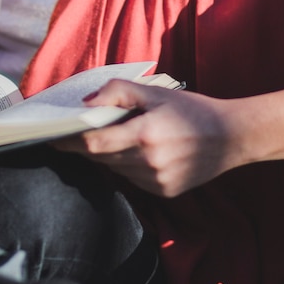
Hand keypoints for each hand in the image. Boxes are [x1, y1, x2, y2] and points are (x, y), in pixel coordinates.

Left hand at [55, 80, 247, 196]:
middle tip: (74, 133)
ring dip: (108, 155)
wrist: (232, 136)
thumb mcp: (155, 92)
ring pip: (115, 170)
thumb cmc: (191, 109)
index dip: (68, 142)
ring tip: (113, 137)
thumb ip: (118, 92)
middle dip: (85, 146)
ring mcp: (157, 181)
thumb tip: (85, 103)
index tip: (51, 137)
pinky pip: (132, 180)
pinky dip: (126, 166)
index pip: (93, 143)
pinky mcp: (165, 192)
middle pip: (101, 158)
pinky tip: (138, 151)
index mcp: (144, 135)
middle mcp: (149, 163)